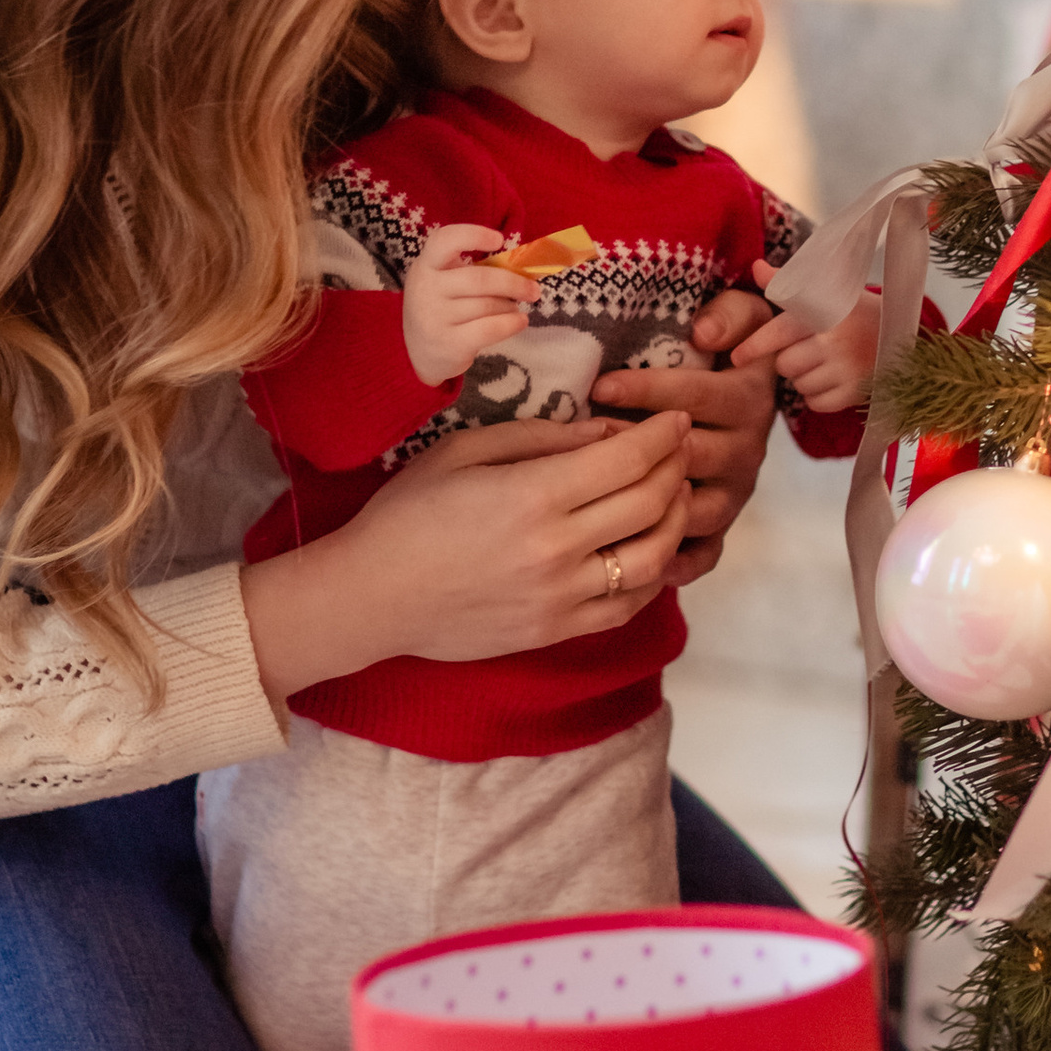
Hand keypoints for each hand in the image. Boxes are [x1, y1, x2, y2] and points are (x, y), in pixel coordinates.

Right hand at [239, 410, 691, 694]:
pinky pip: (627, 606)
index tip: (675, 419)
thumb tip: (606, 430)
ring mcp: (560, 598)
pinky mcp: (555, 632)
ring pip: (653, 558)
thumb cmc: (408, 513)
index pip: (627, 460)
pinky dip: (653, 574)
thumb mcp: (465, 451)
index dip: (662, 434)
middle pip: (650, 504)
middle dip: (675, 468)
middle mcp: (557, 550)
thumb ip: (543, 438)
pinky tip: (649, 549)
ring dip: (676, 521)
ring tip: (673, 496)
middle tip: (677, 449)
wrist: (372, 596)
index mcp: (533, 496)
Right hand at [401, 223, 526, 387]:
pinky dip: (512, 324)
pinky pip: (491, 328)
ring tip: (514, 307)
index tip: (499, 240)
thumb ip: (474, 270)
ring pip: (488, 305)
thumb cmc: (443, 307)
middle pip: (480, 279)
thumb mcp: (445, 281)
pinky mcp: (449, 343)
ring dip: (510, 306)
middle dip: (514, 283)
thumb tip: (522, 268)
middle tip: (533, 289)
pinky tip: (520, 321)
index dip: (474, 235)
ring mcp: (435, 317)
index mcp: (427, 264)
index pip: (444, 240)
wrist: (420, 352)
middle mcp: (426, 288)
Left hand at [598, 288, 779, 588]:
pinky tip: (634, 557)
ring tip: (599, 502)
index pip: (697, 396)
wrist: (748, 396)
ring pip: (696, 511)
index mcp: (748, 399)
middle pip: (693, 456)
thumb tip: (705, 332)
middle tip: (587, 445)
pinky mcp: (723, 528)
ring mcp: (734, 494)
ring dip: (651, 507)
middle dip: (639, 451)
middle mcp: (747, 451)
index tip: (600, 383)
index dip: (649, 389)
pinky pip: (705, 555)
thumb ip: (734, 314)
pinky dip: (676, 563)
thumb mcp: (745, 317)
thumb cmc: (728, 351)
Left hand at [728, 265, 881, 418]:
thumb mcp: (829, 290)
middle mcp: (835, 341)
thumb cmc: (856, 312)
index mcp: (825, 312)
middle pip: (785, 365)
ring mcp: (848, 369)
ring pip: (799, 385)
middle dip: (789, 360)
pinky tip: (832, 379)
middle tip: (807, 349)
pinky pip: (816, 403)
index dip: (755, 345)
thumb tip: (756, 266)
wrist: (904, 337)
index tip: (737, 357)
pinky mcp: (856, 393)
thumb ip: (789, 282)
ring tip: (824, 362)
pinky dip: (817, 396)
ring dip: (804, 378)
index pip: (780, 331)